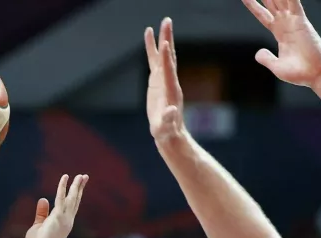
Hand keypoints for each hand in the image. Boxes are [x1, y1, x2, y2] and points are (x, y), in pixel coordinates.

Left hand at [24, 174, 89, 237]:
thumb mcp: (39, 225)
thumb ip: (42, 212)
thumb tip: (43, 199)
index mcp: (64, 223)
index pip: (71, 206)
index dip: (75, 195)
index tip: (78, 185)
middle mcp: (68, 220)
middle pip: (75, 200)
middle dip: (80, 188)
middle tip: (85, 176)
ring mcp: (65, 218)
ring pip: (72, 198)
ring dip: (76, 186)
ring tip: (81, 175)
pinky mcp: (58, 216)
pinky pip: (61, 197)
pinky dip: (63, 187)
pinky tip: (65, 177)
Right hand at [144, 18, 185, 142]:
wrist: (169, 132)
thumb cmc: (167, 131)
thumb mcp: (166, 127)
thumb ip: (168, 119)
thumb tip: (170, 111)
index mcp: (171, 90)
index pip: (168, 71)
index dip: (166, 58)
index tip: (165, 42)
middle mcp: (169, 80)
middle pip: (169, 56)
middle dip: (168, 39)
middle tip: (167, 21)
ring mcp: (163, 79)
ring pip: (164, 55)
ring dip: (163, 38)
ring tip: (162, 22)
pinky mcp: (157, 80)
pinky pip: (155, 60)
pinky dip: (153, 48)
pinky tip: (149, 35)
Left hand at [242, 0, 320, 86]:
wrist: (317, 75)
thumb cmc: (301, 73)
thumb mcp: (277, 67)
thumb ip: (266, 59)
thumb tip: (258, 53)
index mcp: (280, 33)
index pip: (263, 15)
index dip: (253, 5)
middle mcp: (286, 24)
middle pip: (271, 2)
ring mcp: (293, 21)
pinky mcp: (301, 21)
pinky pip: (294, 2)